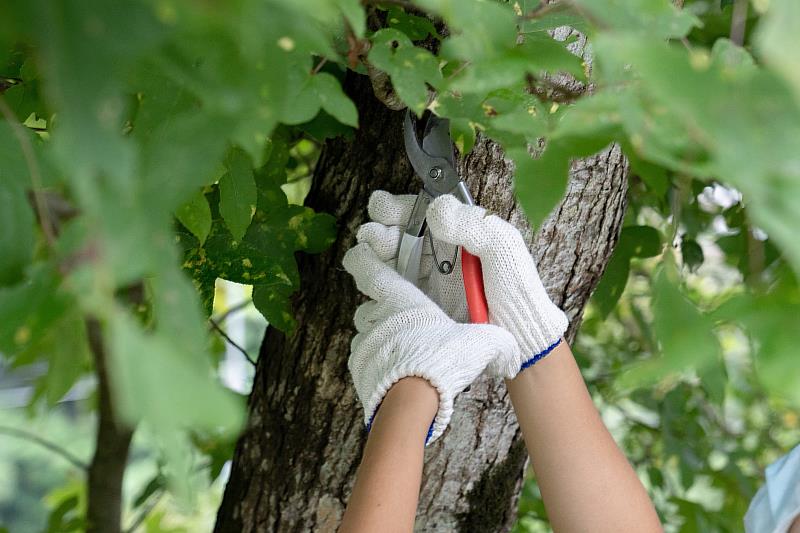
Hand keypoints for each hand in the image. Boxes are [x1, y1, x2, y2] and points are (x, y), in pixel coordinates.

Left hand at [343, 241, 518, 443]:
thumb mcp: (479, 346)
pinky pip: (365, 359)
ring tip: (404, 352)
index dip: (363, 259)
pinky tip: (396, 373)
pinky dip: (376, 363)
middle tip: (404, 322)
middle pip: (370, 305)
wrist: (410, 403)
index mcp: (403, 302)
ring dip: (381, 339)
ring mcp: (365, 344)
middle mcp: (378, 318)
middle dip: (383, 310)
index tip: (359, 253)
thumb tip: (512, 350)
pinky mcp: (359, 369)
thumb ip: (497, 342)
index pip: (373, 271)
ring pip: (367, 333)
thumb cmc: (441, 362)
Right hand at [357, 190, 567, 378]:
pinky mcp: (421, 303)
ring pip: (393, 258)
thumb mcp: (503, 249)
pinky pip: (393, 286)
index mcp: (462, 232)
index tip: (382, 208)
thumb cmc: (516, 291)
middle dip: (382, 230)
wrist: (518, 337)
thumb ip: (473, 225)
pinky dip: (377, 279)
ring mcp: (430, 278)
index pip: (425, 212)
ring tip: (369, 251)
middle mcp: (442, 252)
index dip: (401, 208)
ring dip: (376, 252)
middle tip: (372, 234)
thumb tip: (435, 209)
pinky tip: (369, 276)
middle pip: (403, 234)